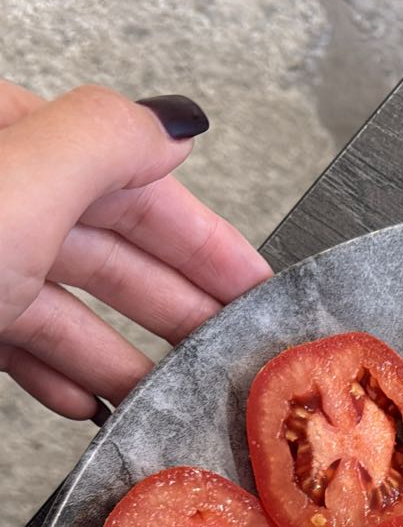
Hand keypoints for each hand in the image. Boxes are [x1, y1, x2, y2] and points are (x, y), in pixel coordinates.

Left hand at [0, 82, 270, 420]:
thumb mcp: (24, 176)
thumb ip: (108, 142)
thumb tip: (178, 125)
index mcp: (18, 138)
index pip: (136, 184)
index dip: (205, 240)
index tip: (255, 285)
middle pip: (109, 247)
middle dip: (176, 302)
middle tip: (231, 346)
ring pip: (65, 304)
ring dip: (123, 353)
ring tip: (170, 388)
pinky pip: (21, 343)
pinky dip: (61, 374)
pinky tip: (89, 401)